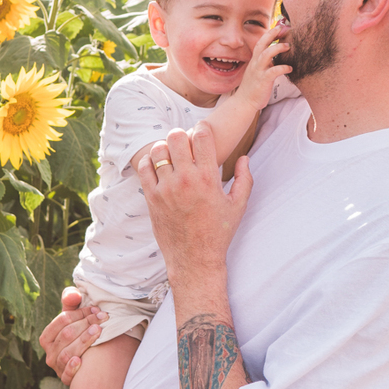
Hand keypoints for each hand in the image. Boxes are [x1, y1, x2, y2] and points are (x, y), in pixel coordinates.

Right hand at [40, 288, 104, 384]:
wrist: (86, 360)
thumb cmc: (78, 332)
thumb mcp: (73, 316)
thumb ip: (71, 300)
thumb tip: (73, 295)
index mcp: (47, 337)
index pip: (62, 320)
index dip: (80, 313)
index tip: (96, 310)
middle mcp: (49, 353)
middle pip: (66, 335)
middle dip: (85, 324)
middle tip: (103, 318)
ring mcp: (57, 367)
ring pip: (67, 353)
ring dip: (83, 341)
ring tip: (98, 331)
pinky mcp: (66, 379)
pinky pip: (66, 375)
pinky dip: (72, 368)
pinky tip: (81, 361)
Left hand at [139, 123, 251, 283]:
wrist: (194, 259)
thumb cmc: (218, 233)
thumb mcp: (238, 206)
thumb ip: (244, 179)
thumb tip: (244, 158)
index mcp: (208, 178)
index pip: (202, 136)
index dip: (203, 129)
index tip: (203, 134)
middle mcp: (185, 180)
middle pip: (176, 136)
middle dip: (182, 136)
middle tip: (186, 144)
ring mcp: (166, 188)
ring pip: (158, 149)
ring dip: (166, 148)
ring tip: (172, 157)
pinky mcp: (151, 198)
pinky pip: (144, 167)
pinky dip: (150, 162)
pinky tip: (160, 168)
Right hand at [236, 26, 290, 113]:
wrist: (244, 102)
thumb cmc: (254, 87)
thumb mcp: (259, 71)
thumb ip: (266, 63)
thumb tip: (277, 56)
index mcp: (255, 60)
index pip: (260, 42)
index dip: (269, 34)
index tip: (279, 27)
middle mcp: (255, 63)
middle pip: (261, 44)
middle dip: (271, 34)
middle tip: (282, 28)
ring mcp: (258, 72)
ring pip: (266, 55)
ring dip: (277, 48)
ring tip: (288, 46)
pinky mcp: (263, 81)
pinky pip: (273, 72)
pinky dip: (282, 68)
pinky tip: (290, 68)